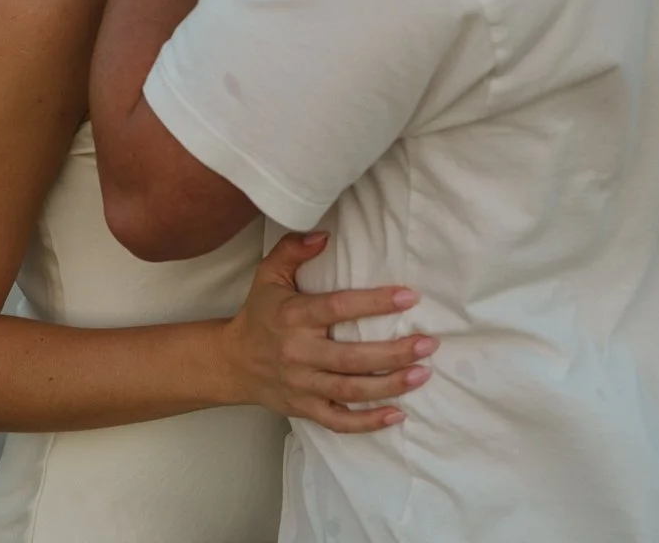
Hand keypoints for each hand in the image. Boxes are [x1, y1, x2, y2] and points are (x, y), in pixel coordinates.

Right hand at [222, 232, 436, 432]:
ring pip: (350, 390)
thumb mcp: (268, 276)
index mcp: (293, 316)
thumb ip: (292, 250)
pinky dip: (368, 423)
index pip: (338, 308)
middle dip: (393, 352)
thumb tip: (324, 235)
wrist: (231, 362)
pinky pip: (339, 421)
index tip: (409, 297)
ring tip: (422, 374)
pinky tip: (397, 415)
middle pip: (352, 358)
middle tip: (428, 344)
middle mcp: (298, 352)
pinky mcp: (305, 409)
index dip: (375, 303)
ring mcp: (302, 384)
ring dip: (390, 385)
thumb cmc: (258, 314)